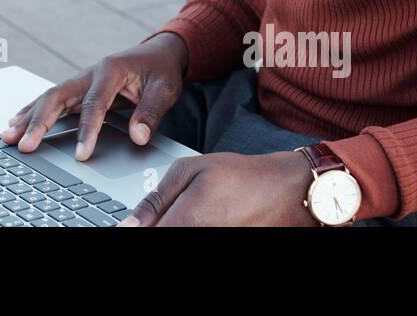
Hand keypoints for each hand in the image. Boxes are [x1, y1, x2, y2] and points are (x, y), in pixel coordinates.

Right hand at [0, 33, 188, 158]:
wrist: (157, 53)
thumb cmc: (160, 71)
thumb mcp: (165, 89)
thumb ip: (151, 112)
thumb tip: (138, 137)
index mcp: (110, 71)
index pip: (94, 104)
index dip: (86, 130)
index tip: (81, 155)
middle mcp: (89, 74)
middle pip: (58, 97)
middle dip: (39, 122)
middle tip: (24, 144)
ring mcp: (80, 81)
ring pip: (48, 98)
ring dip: (28, 117)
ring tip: (8, 136)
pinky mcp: (77, 89)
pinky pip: (51, 101)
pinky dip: (32, 112)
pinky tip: (16, 123)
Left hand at [119, 150, 319, 225]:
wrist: (289, 192)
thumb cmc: (242, 176)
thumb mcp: (192, 170)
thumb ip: (156, 199)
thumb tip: (128, 224)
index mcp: (186, 221)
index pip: (146, 236)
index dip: (138, 230)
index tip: (137, 224)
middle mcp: (201, 239)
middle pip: (163, 239)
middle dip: (158, 228)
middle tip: (177, 214)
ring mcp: (217, 244)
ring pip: (180, 241)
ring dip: (177, 228)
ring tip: (196, 213)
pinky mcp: (228, 246)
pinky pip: (200, 244)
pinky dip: (194, 230)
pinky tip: (204, 220)